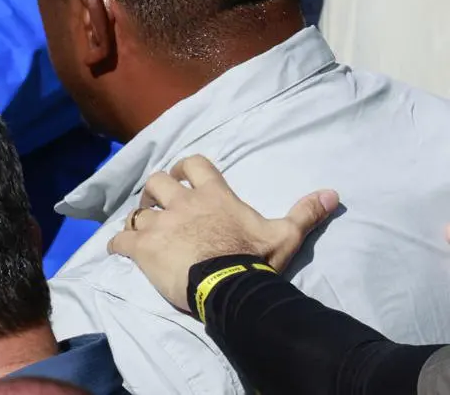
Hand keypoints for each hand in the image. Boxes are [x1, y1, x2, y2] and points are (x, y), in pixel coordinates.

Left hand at [107, 155, 337, 312]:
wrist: (228, 286)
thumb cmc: (254, 260)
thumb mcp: (284, 236)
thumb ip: (304, 213)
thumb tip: (333, 194)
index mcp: (213, 196)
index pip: (192, 164)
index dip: (183, 169)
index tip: (181, 179)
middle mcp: (181, 203)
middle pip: (155, 182)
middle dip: (155, 192)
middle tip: (159, 206)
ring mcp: (159, 224)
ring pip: (137, 212)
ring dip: (138, 220)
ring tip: (142, 230)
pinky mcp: (142, 247)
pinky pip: (120, 240)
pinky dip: (118, 244)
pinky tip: (119, 250)